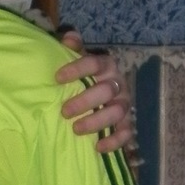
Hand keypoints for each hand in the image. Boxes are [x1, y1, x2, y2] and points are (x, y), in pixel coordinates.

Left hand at [55, 31, 137, 160]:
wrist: (99, 93)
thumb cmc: (83, 76)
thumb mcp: (77, 60)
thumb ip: (72, 48)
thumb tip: (69, 36)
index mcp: (106, 65)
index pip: (95, 63)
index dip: (77, 68)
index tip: (57, 78)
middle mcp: (119, 82)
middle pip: (107, 90)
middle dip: (85, 101)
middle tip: (64, 111)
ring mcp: (125, 103)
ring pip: (117, 112)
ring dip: (97, 121)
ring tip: (75, 129)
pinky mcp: (128, 122)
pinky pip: (127, 132)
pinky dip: (115, 141)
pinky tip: (98, 147)